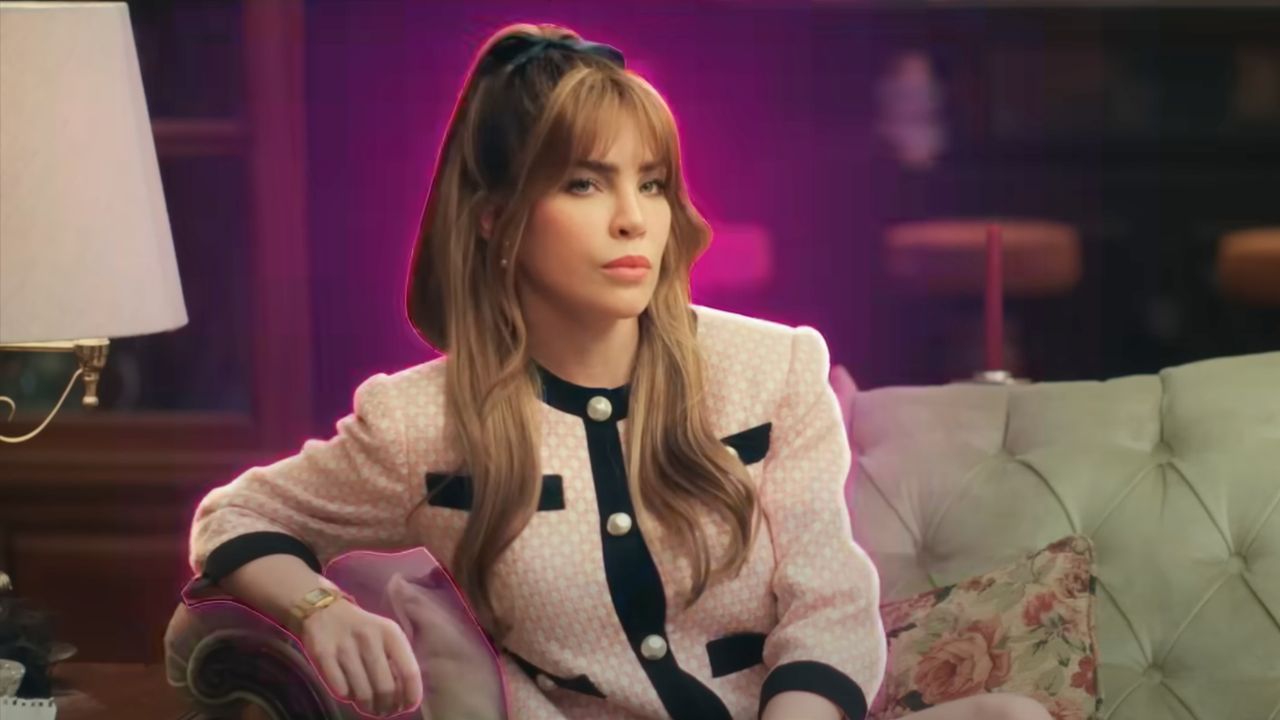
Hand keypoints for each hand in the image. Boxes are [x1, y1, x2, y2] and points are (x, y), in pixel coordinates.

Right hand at [297, 598, 424, 715]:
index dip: (411, 694)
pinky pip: (341, 690)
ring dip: (368, 706)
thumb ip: (397, 659)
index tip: (408, 706)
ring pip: (363, 693)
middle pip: (385, 687)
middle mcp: (370, 639)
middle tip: (385, 711)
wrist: (325, 610)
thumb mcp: (386, 634)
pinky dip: (347, 697)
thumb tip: (406, 695)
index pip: (409, 671)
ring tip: (370, 707)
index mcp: (391, 633)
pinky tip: (350, 693)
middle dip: (387, 706)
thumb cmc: (363, 628)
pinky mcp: (324, 655)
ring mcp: (345, 647)